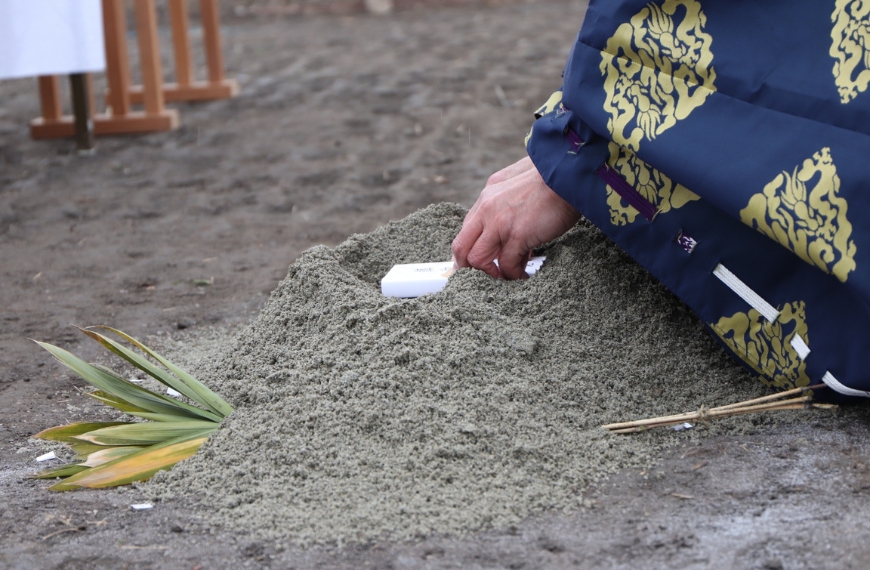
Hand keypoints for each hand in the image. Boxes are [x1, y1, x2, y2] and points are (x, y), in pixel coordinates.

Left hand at [452, 156, 580, 279]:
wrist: (570, 173)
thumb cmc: (553, 179)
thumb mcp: (519, 182)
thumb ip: (508, 203)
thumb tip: (512, 230)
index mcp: (487, 195)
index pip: (467, 229)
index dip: (472, 249)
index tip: (484, 261)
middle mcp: (486, 208)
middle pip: (461, 247)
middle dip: (469, 267)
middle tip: (487, 275)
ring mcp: (499, 222)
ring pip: (476, 259)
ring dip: (491, 274)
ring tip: (507, 276)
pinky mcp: (516, 234)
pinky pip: (506, 264)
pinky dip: (513, 275)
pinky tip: (523, 275)